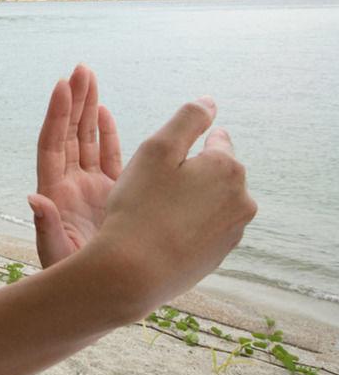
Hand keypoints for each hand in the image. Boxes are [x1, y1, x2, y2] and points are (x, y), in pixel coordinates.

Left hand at [29, 65, 119, 266]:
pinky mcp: (112, 196)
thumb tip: (33, 199)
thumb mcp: (55, 256)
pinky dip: (106, 135)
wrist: (95, 297)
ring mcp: (90, 188)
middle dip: (74, 102)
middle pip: (69, 135)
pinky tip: (105, 112)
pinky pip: (107, 158)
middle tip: (80, 69)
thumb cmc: (68, 280)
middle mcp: (70, 185)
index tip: (61, 86)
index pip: (52, 146)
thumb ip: (46, 227)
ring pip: (87, 141)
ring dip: (89, 110)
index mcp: (55, 193)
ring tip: (90, 77)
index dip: (56, 116)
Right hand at [95, 96, 255, 309]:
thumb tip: (210, 102)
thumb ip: (186, 120)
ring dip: (188, 201)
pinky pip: (205, 229)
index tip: (158, 163)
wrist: (133, 272)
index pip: (215, 140)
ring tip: (154, 214)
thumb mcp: (156, 150)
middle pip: (215, 173)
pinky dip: (186, 227)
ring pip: (210, 202)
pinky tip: (160, 235)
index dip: (182, 148)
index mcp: (227, 167)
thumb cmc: (139, 207)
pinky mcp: (220, 256)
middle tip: (151, 190)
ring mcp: (233, 231)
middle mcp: (241, 198)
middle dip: (189, 175)